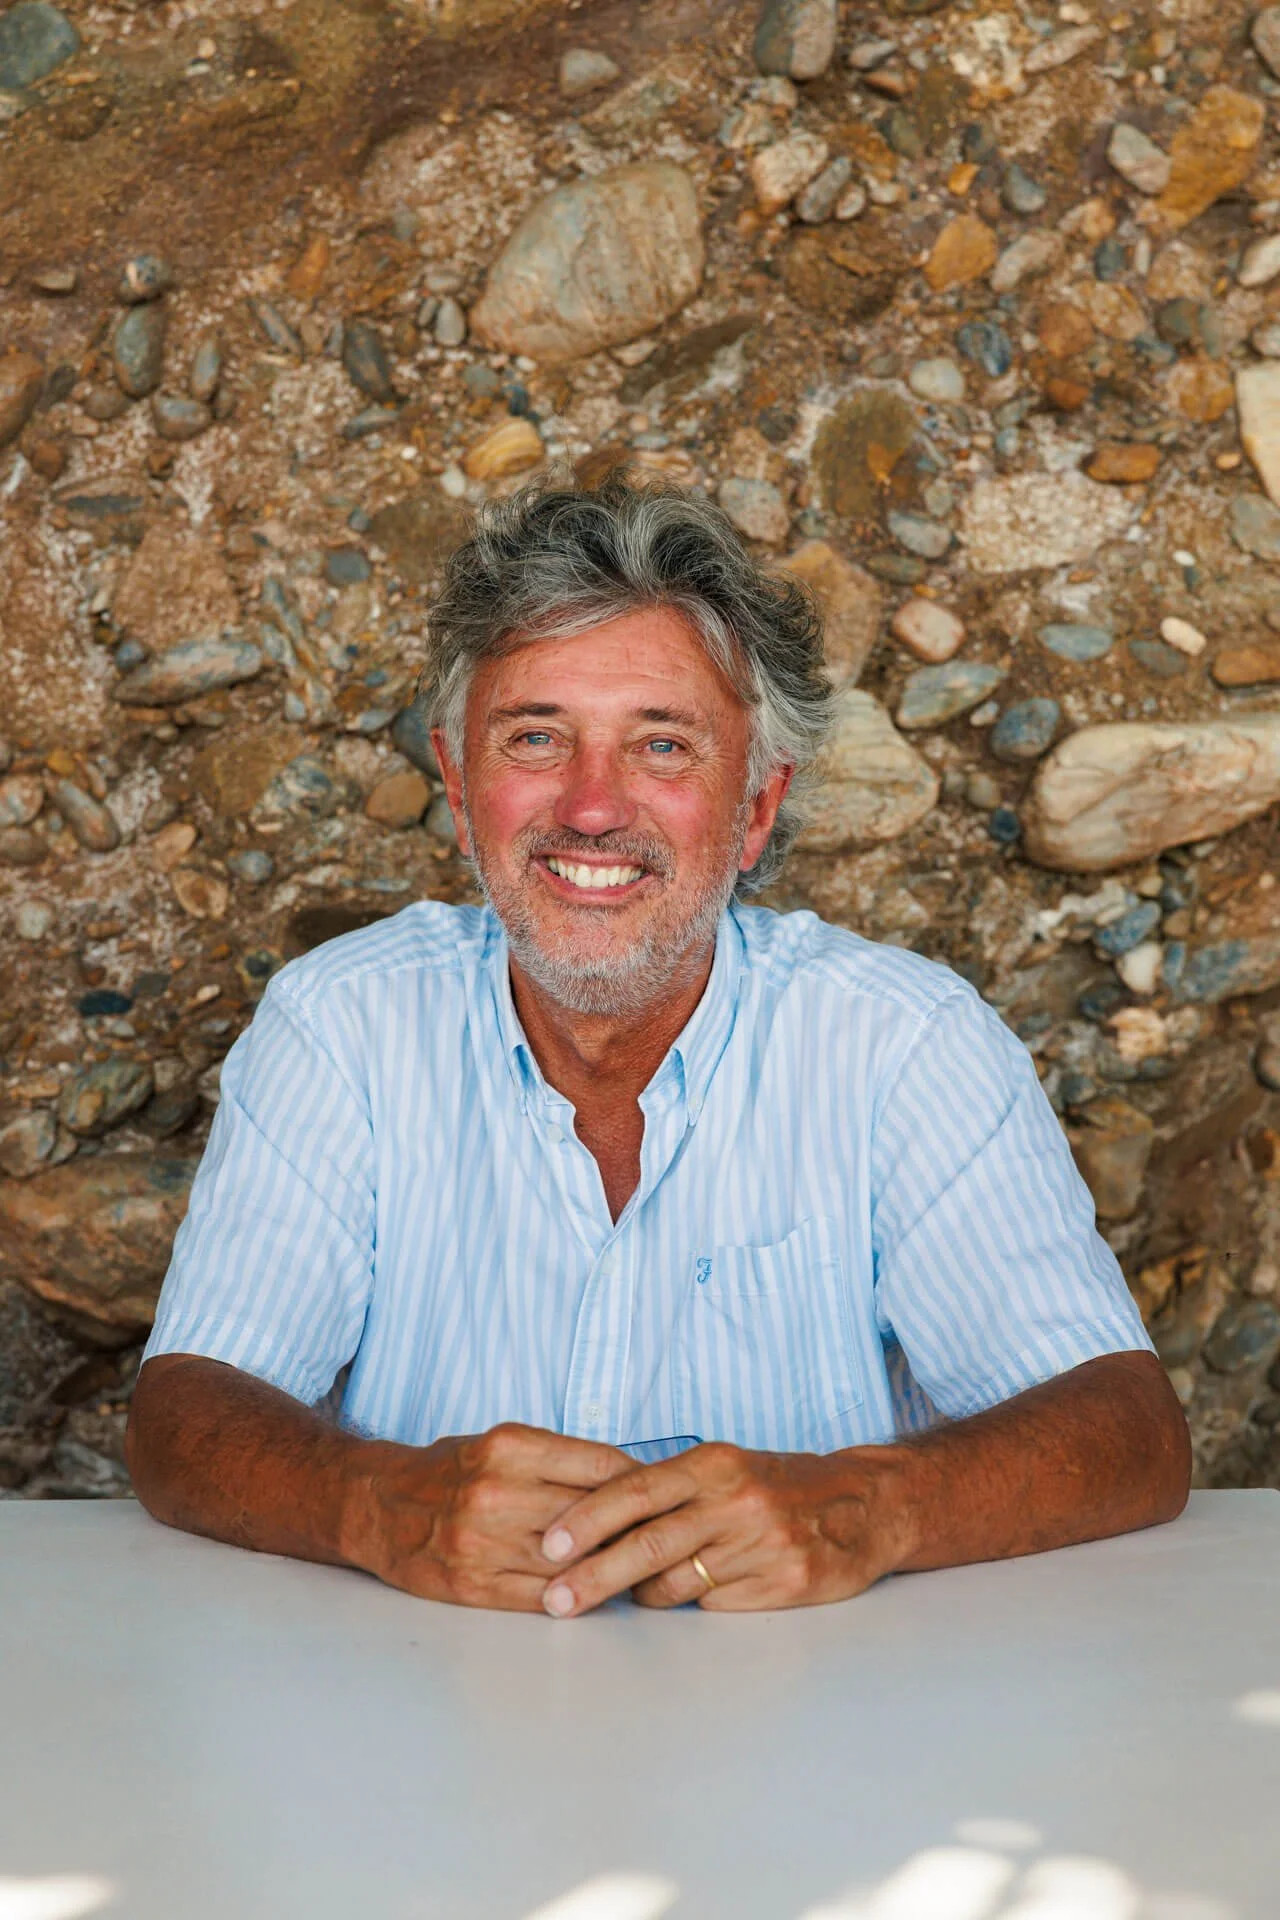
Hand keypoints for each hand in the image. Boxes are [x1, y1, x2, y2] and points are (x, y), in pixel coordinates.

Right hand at [350, 1422, 634, 1611]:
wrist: (377, 1507)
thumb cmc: (449, 1472)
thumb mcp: (498, 1443)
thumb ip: (557, 1459)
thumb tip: (628, 1479)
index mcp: (508, 1447)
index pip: (600, 1465)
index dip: (639, 1483)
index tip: (661, 1494)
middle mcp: (495, 1492)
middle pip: (593, 1516)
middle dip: (632, 1528)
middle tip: (664, 1535)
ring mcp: (482, 1543)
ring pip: (573, 1561)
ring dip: (610, 1568)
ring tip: (637, 1568)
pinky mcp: (472, 1586)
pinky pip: (542, 1597)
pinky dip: (575, 1597)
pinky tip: (593, 1592)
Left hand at [536, 1441, 912, 1616]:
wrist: (864, 1506)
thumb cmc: (776, 1487)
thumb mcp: (723, 1470)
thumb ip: (666, 1492)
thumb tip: (591, 1523)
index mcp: (713, 1464)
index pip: (635, 1490)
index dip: (588, 1520)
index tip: (549, 1546)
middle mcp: (735, 1500)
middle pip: (647, 1544)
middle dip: (594, 1576)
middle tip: (556, 1601)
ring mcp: (760, 1544)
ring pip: (675, 1583)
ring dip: (647, 1593)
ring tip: (642, 1589)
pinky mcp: (783, 1583)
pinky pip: (713, 1605)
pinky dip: (697, 1602)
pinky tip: (708, 1588)